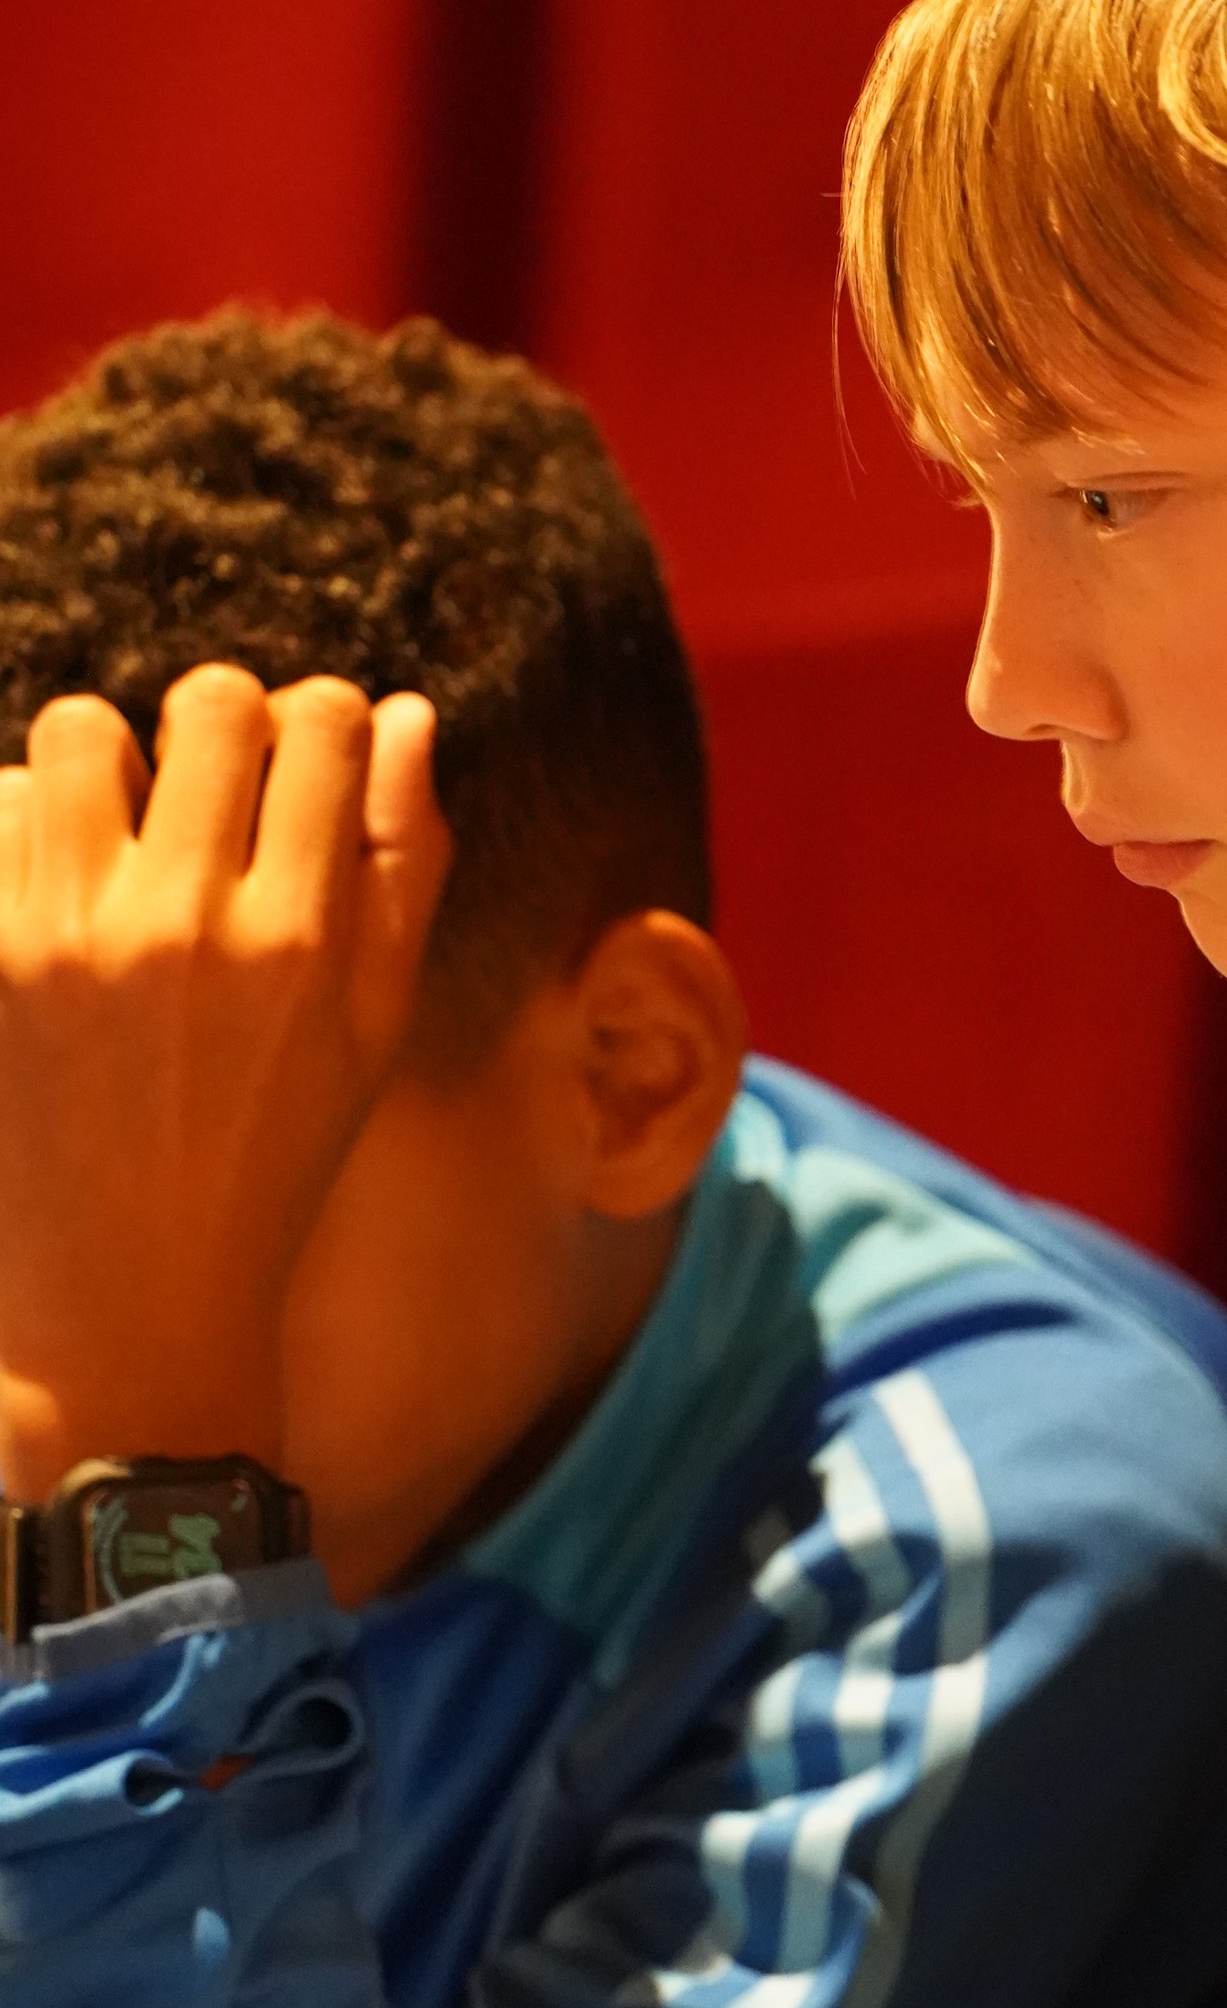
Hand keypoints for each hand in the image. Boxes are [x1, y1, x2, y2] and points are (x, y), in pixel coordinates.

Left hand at [0, 668, 449, 1500]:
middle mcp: (185, 925)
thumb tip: (408, 714)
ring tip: (118, 828)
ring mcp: (63, 940)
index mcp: (302, 940)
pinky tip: (53, 897)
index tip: (306, 757)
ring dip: (106, 762)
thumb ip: (407, 868)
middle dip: (220, 722)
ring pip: (77, 733)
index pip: (328, 726)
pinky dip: (23, 833)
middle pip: (209, 703)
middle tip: (211, 781)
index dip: (325, 719)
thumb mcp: (372, 1030)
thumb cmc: (270, 1159)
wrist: (125, 1304)